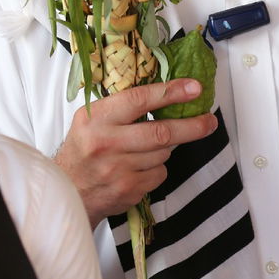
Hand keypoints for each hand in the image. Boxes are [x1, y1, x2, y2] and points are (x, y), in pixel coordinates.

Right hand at [54, 78, 218, 225]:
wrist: (69, 190)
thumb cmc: (85, 148)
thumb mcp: (92, 120)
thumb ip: (122, 107)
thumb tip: (166, 93)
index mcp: (96, 118)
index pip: (138, 99)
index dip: (170, 92)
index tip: (194, 88)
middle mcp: (105, 143)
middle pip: (160, 132)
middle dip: (191, 126)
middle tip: (210, 120)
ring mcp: (117, 169)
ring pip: (162, 153)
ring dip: (166, 148)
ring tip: (151, 146)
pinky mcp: (127, 190)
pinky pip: (159, 174)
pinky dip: (158, 168)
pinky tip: (141, 167)